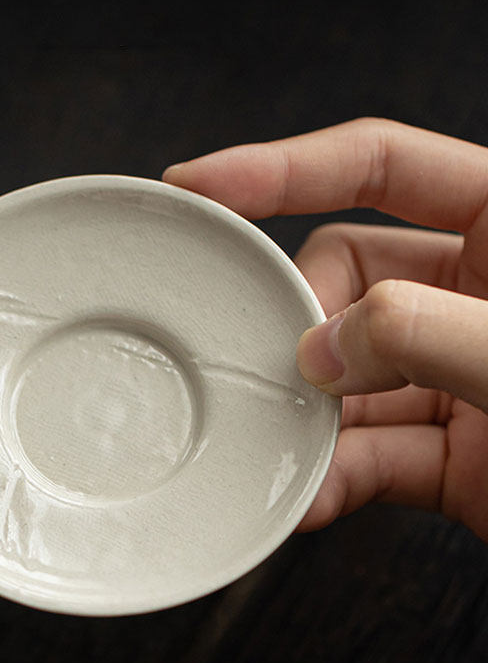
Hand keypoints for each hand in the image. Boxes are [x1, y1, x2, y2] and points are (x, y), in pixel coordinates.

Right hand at [164, 117, 487, 539]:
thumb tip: (325, 345)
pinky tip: (309, 496)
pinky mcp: (461, 459)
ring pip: (353, 378)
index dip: (284, 167)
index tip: (202, 186)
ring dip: (309, 415)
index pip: (382, 166)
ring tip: (273, 441)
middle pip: (350, 278)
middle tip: (273, 363)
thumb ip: (429, 332)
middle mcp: (482, 296)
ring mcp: (467, 379)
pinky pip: (375, 456)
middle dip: (302, 322)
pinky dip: (337, 477)